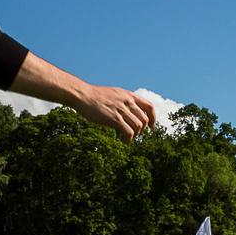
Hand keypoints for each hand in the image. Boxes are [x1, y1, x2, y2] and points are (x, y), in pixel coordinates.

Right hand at [9, 52, 155, 139]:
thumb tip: (127, 110)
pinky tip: (121, 140)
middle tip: (132, 134)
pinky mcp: (114, 119)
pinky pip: (129, 133)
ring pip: (138, 127)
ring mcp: (122, 110)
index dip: (153, 118)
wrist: (82, 95)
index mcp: (129, 96)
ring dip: (134, 136)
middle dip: (141, 130)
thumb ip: (122, 100)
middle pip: (144, 120)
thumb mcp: (113, 94)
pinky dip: (128, 139)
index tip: (151, 126)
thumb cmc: (94, 96)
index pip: (149, 107)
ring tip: (125, 138)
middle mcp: (128, 102)